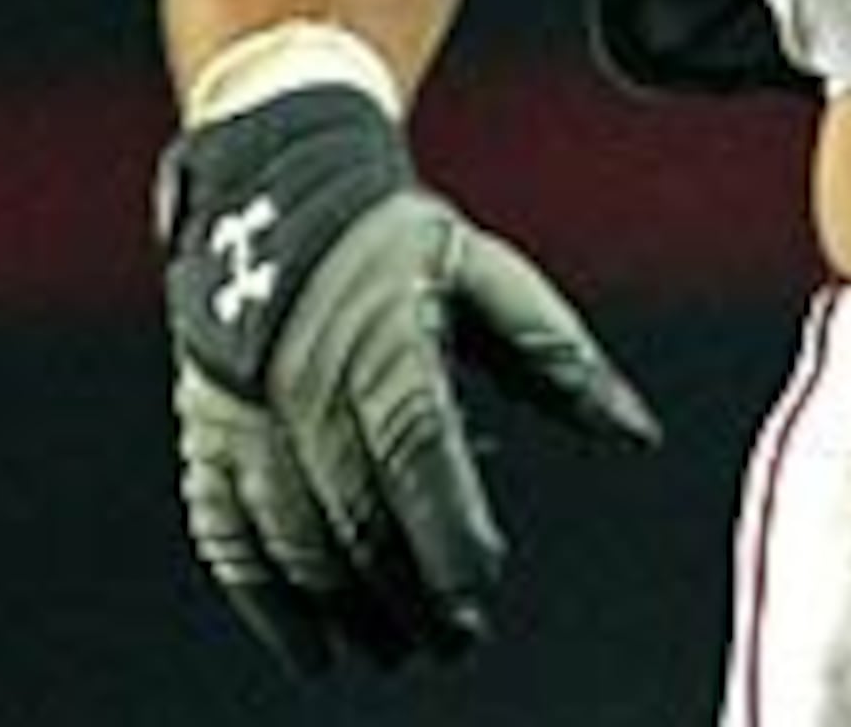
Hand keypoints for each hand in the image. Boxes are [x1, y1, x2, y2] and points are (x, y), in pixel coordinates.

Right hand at [159, 84, 659, 670]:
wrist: (269, 200)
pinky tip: (313, 649)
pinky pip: (232, 539)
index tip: (480, 590)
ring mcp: (247, 418)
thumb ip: (562, 361)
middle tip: (457, 641)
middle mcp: (305, 386)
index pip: (417, 450)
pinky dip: (268, 602)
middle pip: (359, 512)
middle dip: (408, 587)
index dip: (446, 526)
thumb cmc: (401, 246)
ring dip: (347, 607)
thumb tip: (641, 435)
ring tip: (400, 649)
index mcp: (383, 342)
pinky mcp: (209, 441)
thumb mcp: (490, 279)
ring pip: (296, 538)